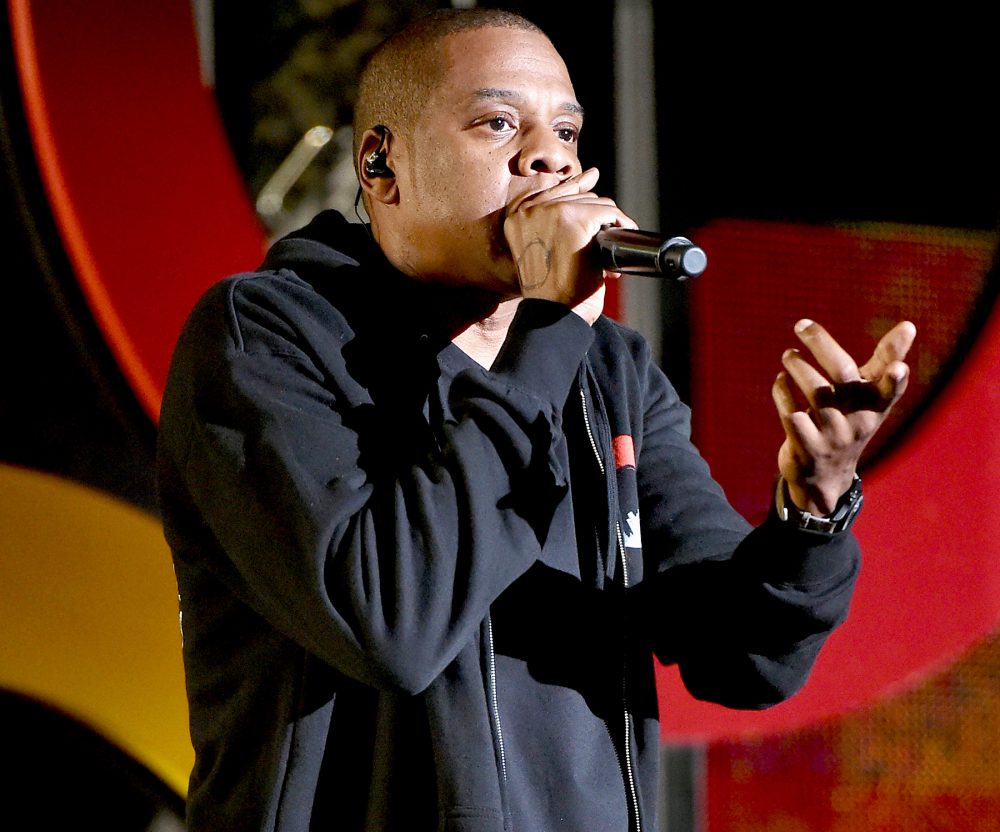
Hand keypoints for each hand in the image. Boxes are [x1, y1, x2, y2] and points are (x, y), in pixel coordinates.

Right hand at [503, 167, 635, 324]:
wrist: (551, 318)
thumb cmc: (549, 294)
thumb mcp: (544, 252)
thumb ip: (555, 223)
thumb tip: (591, 177)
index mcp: (515, 218)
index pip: (551, 191)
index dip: (575, 188)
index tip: (592, 178)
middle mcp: (528, 211)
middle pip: (576, 196)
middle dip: (595, 217)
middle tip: (605, 239)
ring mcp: (550, 214)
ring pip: (594, 203)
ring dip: (609, 222)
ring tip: (613, 245)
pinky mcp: (574, 221)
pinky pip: (606, 212)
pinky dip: (620, 223)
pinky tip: (623, 235)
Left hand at [772, 318, 916, 514]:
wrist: (825, 476)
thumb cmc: (851, 421)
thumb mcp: (871, 396)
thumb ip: (887, 360)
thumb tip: (910, 325)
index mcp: (876, 406)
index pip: (889, 390)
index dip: (895, 381)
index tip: (900, 369)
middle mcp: (857, 421)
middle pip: (842, 376)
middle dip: (822, 344)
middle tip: (801, 325)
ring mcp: (831, 436)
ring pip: (814, 391)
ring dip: (798, 366)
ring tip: (788, 355)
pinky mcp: (805, 446)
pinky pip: (790, 412)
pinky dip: (782, 392)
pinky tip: (780, 380)